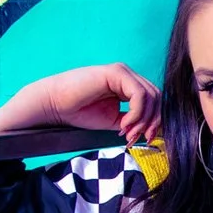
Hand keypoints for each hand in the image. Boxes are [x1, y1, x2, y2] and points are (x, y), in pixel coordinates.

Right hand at [0, 63, 161, 142]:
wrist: (56, 105)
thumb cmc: (80, 112)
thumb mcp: (113, 121)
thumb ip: (133, 123)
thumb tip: (153, 132)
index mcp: (128, 86)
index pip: (154, 101)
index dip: (154, 121)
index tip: (145, 139)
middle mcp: (128, 76)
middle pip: (156, 98)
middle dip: (152, 122)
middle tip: (139, 138)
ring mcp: (123, 72)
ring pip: (150, 96)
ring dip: (143, 120)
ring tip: (127, 133)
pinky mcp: (116, 72)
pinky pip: (139, 94)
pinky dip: (136, 112)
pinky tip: (123, 124)